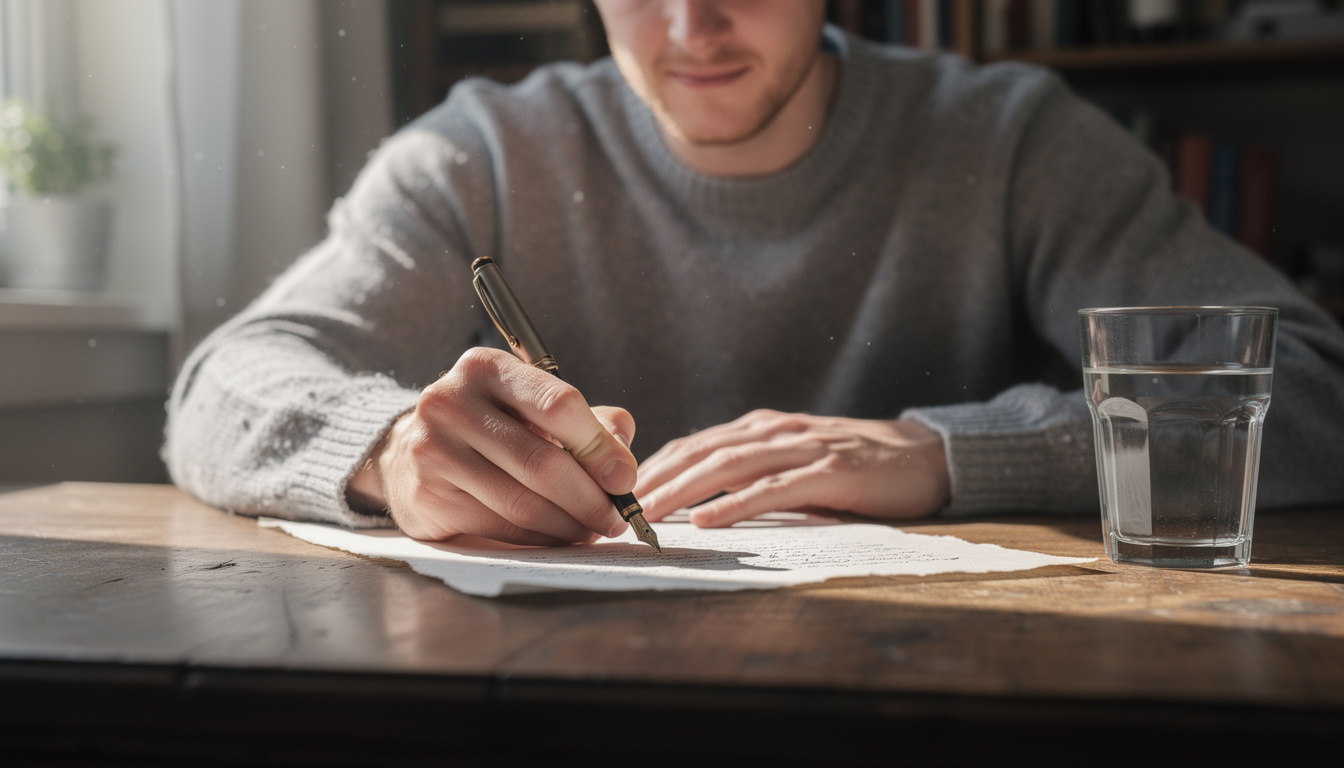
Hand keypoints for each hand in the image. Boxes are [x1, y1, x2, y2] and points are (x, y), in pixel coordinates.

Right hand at [347, 347, 637, 545]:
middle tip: (616, 518)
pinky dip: (539, 539)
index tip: (624, 479)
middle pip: (542, 462)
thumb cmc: (491, 428)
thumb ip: (590, 423)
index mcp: (486, 368)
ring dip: (569, 525)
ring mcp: (432, 450)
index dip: (600, 447)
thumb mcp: (534, 407)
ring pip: (523, 503)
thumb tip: (623, 461)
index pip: (558, 404)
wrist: (410, 454)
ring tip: (591, 530)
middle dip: (590, 498)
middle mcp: (451, 402)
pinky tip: (555, 537)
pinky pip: (499, 528)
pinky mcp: (426, 496)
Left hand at [634, 410, 948, 526]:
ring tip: (647, 515)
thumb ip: (753, 471)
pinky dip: (735, 504)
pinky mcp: (831, 471)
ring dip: (682, 491)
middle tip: (615, 509)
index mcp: (761, 428)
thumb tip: (697, 497)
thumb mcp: (794, 461)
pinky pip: (774, 488)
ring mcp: (803, 448)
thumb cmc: (856, 466)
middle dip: (655, 480)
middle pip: (701, 452)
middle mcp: (775, 431)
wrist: (926, 456)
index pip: (694, 445)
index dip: (653, 467)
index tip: (615, 494)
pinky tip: (707, 520)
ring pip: (728, 466)